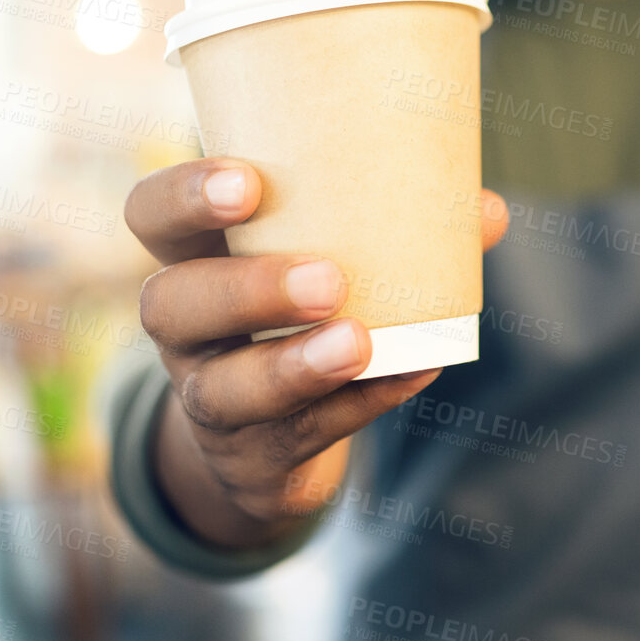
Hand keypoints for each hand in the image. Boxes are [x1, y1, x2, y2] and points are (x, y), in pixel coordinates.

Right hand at [124, 157, 508, 552]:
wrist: (265, 441)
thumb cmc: (298, 314)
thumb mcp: (325, 261)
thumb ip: (400, 228)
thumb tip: (489, 209)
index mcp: (192, 256)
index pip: (150, 216)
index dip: (182, 198)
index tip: (247, 183)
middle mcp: (184, 330)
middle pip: (171, 306)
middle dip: (246, 290)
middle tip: (328, 279)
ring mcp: (210, 399)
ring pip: (225, 391)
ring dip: (294, 367)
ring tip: (360, 342)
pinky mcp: (253, 457)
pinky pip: (300, 436)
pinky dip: (361, 404)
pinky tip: (412, 375)